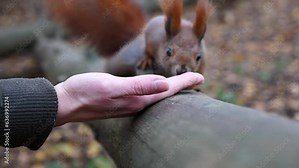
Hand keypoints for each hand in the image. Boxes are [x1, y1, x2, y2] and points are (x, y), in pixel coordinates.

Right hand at [54, 72, 203, 125]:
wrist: (66, 102)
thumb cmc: (86, 92)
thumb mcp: (111, 86)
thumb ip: (138, 86)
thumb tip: (165, 84)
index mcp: (137, 100)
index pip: (167, 91)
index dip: (185, 83)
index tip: (201, 77)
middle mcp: (136, 104)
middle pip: (165, 96)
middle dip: (182, 88)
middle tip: (198, 80)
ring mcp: (128, 105)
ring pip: (157, 97)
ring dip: (171, 90)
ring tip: (183, 84)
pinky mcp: (121, 102)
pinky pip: (146, 96)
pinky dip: (157, 90)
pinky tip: (157, 88)